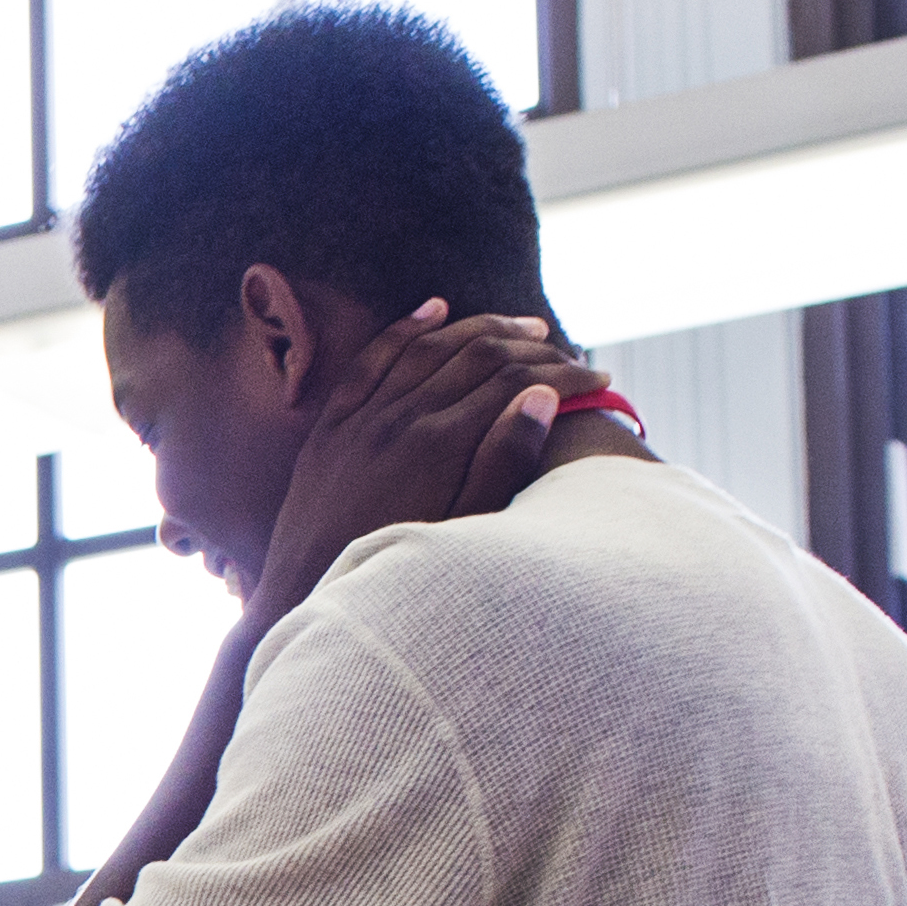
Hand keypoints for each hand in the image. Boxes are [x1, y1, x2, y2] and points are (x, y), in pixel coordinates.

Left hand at [254, 301, 592, 623]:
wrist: (307, 597)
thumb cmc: (399, 576)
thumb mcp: (464, 529)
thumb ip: (503, 463)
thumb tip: (541, 398)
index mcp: (439, 444)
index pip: (515, 383)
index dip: (564, 376)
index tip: (599, 379)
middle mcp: (398, 419)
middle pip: (476, 356)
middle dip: (531, 347)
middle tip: (567, 351)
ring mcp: (360, 418)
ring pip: (428, 348)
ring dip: (479, 329)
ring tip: (524, 328)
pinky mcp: (330, 427)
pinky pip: (370, 360)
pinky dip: (405, 329)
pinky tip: (434, 308)